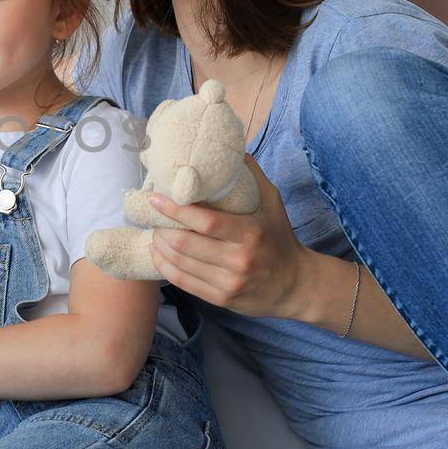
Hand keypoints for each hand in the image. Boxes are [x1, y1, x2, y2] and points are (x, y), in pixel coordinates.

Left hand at [147, 155, 312, 318]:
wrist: (294, 284)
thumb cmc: (280, 238)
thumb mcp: (273, 203)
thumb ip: (252, 176)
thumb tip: (232, 149)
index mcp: (250, 233)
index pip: (205, 221)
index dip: (176, 210)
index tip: (156, 199)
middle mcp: (239, 260)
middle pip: (185, 244)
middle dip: (161, 229)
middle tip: (152, 217)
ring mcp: (229, 282)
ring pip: (180, 263)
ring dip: (159, 246)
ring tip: (154, 232)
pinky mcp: (221, 299)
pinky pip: (183, 282)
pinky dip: (165, 266)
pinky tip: (158, 253)